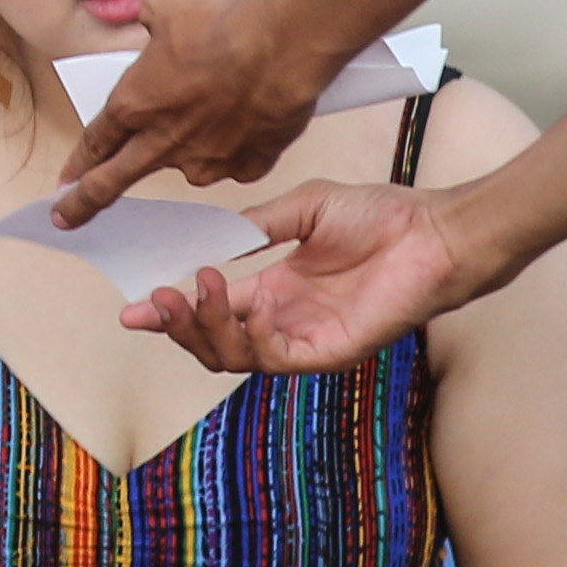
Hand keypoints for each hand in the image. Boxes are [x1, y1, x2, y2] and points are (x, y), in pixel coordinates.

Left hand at [51, 0, 330, 223]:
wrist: (277, 50)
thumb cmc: (218, 27)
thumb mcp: (163, 7)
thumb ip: (149, 21)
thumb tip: (154, 22)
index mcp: (134, 105)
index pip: (94, 144)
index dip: (76, 165)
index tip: (63, 185)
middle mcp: (163, 143)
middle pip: (113, 182)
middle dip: (83, 204)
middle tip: (65, 218)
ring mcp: (204, 161)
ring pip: (188, 164)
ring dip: (193, 145)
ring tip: (219, 107)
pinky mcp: (245, 168)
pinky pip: (235, 161)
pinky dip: (237, 146)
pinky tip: (249, 119)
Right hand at [123, 179, 472, 376]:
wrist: (432, 231)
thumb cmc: (382, 216)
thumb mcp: (303, 208)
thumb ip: (257, 225)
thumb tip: (211, 237)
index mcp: (278, 288)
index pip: (214, 309)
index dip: (172, 309)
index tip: (134, 305)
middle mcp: (286, 319)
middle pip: (214, 342)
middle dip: (175, 327)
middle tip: (150, 303)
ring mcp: (306, 339)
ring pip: (234, 357)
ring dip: (203, 328)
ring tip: (192, 292)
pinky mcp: (328, 352)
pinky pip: (273, 358)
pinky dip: (245, 335)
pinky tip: (238, 300)